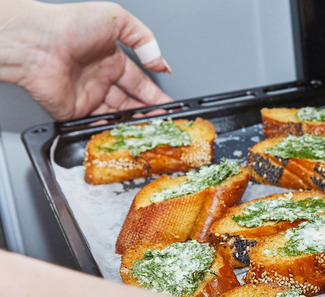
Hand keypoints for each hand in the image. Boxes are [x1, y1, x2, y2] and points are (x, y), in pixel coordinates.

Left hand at [0, 0, 171, 119]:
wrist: (38, 43)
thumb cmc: (69, 25)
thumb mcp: (118, 19)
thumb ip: (145, 40)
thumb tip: (161, 63)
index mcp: (111, 59)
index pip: (140, 82)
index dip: (156, 95)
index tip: (169, 106)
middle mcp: (100, 78)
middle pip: (131, 102)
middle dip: (148, 112)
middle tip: (163, 121)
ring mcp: (88, 97)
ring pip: (118, 116)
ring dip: (134, 123)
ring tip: (150, 127)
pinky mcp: (75, 112)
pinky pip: (98, 124)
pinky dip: (113, 129)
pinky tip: (126, 130)